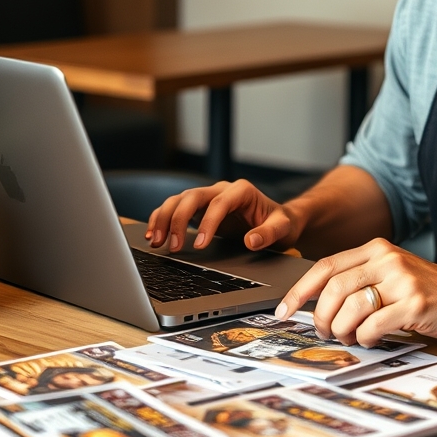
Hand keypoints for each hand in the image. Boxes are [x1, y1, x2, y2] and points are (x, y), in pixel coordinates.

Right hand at [145, 180, 301, 252]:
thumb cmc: (280, 222)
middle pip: (192, 196)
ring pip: (179, 200)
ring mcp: (208, 197)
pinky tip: (154, 236)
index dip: (207, 223)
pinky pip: (175, 208)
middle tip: (172, 246)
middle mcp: (222, 190)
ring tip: (157, 242)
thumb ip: (269, 233)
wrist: (278, 220)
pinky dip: (162, 219)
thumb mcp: (283, 228)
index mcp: (241, 191)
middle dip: (178, 220)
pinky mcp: (199, 208)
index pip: (219, 203)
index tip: (199, 245)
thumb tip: (251, 241)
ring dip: (164, 219)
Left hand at [274, 238, 436, 345]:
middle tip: (324, 333)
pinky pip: (374, 325)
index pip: (326, 267)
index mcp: (376, 249)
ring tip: (352, 337)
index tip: (284, 310)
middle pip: (334, 290)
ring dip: (343, 331)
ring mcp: (402, 280)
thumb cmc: (426, 291)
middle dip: (321, 317)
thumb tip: (315, 304)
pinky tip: (373, 339)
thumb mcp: (390, 274)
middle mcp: (387, 259)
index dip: (301, 291)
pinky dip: (366, 338)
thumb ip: (358, 280)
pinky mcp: (415, 303)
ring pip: (350, 309)